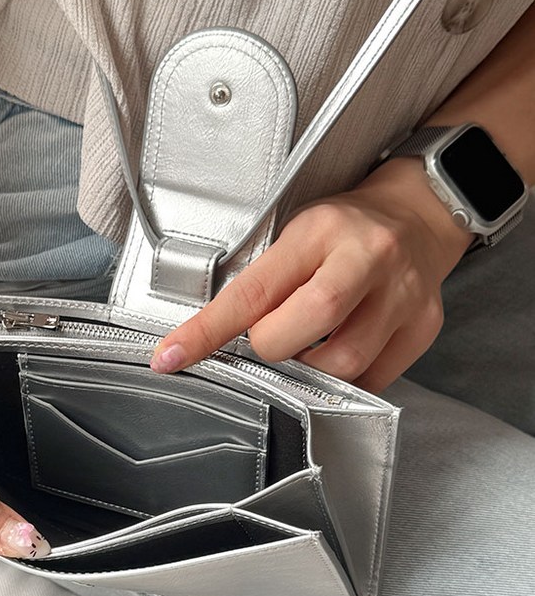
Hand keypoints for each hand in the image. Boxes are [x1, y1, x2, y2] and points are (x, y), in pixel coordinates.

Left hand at [150, 157, 468, 394]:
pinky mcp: (422, 327)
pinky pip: (374, 379)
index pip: (255, 289)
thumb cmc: (348, 227)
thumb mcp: (299, 232)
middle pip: (308, 323)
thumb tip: (215, 334)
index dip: (209, 329)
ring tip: (308, 345)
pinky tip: (339, 352)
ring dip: (310, 369)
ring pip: (345, 363)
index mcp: (322, 231)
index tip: (173, 355)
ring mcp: (402, 295)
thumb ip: (264, 279)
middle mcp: (368, 259)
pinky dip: (345, 379)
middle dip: (272, 346)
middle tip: (269, 338)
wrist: (420, 216)